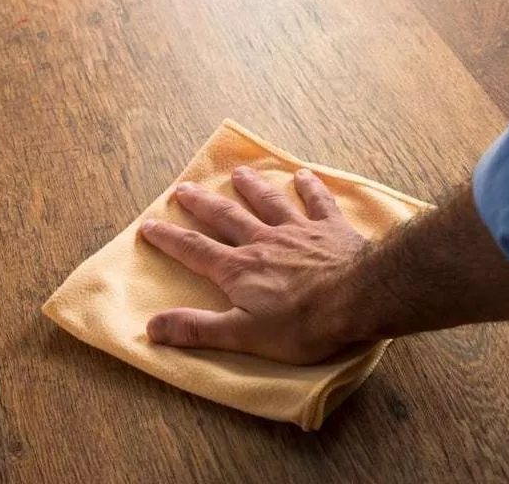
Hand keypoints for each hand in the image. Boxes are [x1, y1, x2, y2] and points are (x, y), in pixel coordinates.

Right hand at [139, 166, 368, 364]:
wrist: (360, 298)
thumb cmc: (302, 324)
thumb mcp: (242, 335)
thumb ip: (197, 329)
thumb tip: (152, 326)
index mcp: (238, 269)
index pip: (194, 250)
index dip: (169, 238)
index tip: (149, 224)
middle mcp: (263, 241)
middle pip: (226, 217)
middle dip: (202, 204)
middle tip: (184, 189)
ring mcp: (298, 231)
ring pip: (268, 202)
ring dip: (251, 187)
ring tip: (239, 173)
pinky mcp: (331, 229)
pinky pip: (317, 203)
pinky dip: (310, 188)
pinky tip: (303, 175)